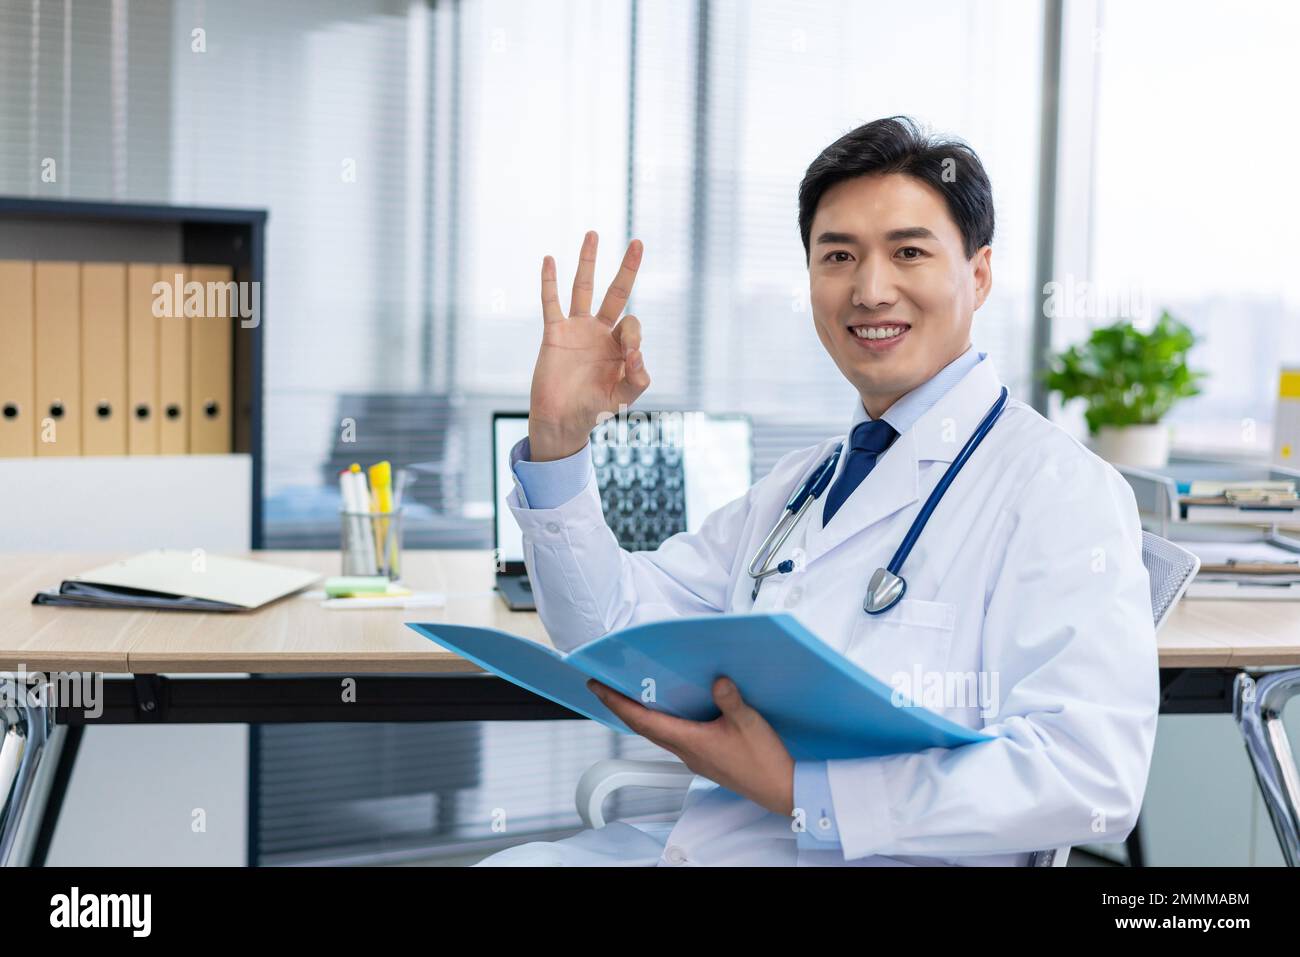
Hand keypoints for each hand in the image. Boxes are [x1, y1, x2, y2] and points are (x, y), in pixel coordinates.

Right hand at [529, 231, 650, 461]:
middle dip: (627, 268)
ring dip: (588, 261)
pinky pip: (551, 302)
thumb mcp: (623, 398)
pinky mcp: (554, 333)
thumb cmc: (593, 410)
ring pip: (583, 288)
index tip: (629, 356)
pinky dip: (549, 281)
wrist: (561, 420)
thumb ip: (637, 379)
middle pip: (616, 292)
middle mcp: (600, 332)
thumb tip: (637, 352)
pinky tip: (550, 259)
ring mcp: (576, 330)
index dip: (633, 335)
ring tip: (593, 233)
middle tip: (638, 242)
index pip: (632, 324)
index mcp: (620, 346)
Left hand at [586, 676, 795, 816]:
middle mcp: (685, 751)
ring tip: (629, 696)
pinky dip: (661, 722)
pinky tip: (669, 712)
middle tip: (604, 687)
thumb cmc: (763, 761)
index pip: (643, 720)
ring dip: (639, 715)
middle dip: (620, 706)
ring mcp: (694, 756)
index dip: (617, 703)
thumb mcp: (748, 722)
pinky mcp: (705, 758)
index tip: (598, 687)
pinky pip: (673, 737)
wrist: (779, 789)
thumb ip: (730, 699)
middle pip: (643, 727)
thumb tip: (716, 680)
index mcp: (689, 741)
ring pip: (657, 733)